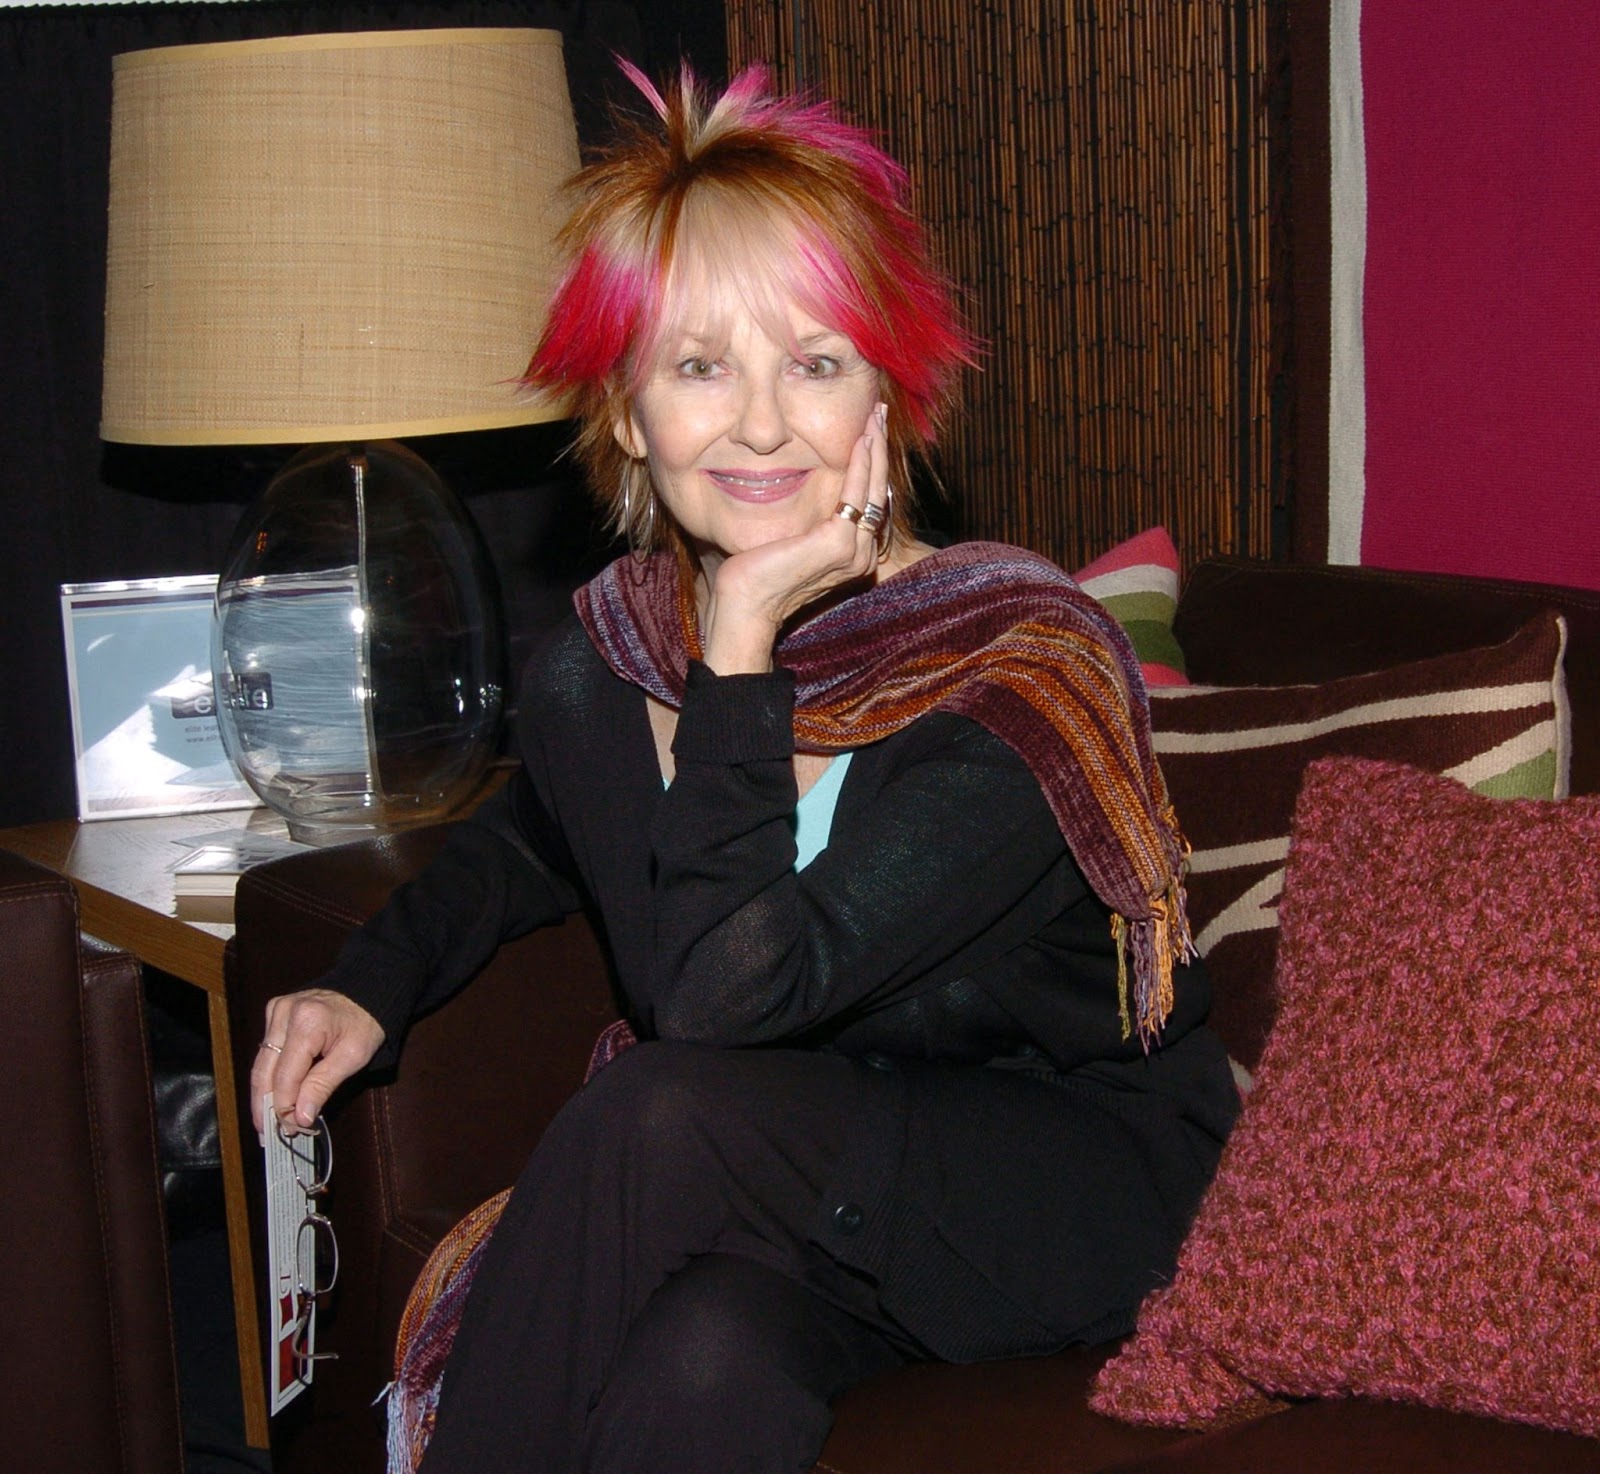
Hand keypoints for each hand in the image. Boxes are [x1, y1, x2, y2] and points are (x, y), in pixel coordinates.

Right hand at [249, 988, 384, 1134]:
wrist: (369, 991)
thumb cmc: (366, 1023)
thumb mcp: (354, 1056)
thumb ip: (323, 1085)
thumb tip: (300, 1117)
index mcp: (306, 1022)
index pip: (285, 1076)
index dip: (284, 1107)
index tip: (290, 1130)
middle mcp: (284, 1013)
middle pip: (264, 1070)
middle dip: (266, 1106)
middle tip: (268, 1136)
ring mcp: (276, 1010)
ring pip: (261, 1063)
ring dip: (263, 1094)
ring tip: (266, 1124)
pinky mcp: (274, 1012)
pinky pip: (267, 1051)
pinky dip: (269, 1075)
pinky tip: (272, 1097)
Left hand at [700, 402, 889, 672]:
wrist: (744, 602)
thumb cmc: (756, 572)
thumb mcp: (789, 537)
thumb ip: (808, 517)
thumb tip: (800, 481)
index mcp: (853, 554)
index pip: (868, 499)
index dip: (870, 463)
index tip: (869, 430)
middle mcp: (862, 554)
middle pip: (877, 489)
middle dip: (878, 447)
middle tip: (879, 412)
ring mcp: (854, 550)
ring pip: (872, 486)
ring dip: (874, 447)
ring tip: (874, 416)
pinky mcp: (839, 543)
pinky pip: (856, 491)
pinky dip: (860, 461)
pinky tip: (860, 437)